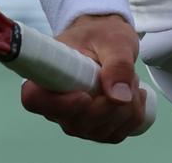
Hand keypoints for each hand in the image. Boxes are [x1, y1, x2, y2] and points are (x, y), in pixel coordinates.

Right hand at [20, 14, 151, 142]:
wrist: (108, 39)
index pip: (35, 100)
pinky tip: (136, 96)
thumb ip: (118, 63)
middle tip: (127, 75)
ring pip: (99, 132)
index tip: (85, 95)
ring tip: (132, 79)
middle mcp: (56, 104)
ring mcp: (74, 119)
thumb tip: (118, 96)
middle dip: (109, 105)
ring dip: (125, 109)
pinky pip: (114, 135)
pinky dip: (132, 118)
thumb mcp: (115, 40)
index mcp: (48, 76)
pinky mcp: (94, 127)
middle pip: (76, 123)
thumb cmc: (103, 34)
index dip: (59, 104)